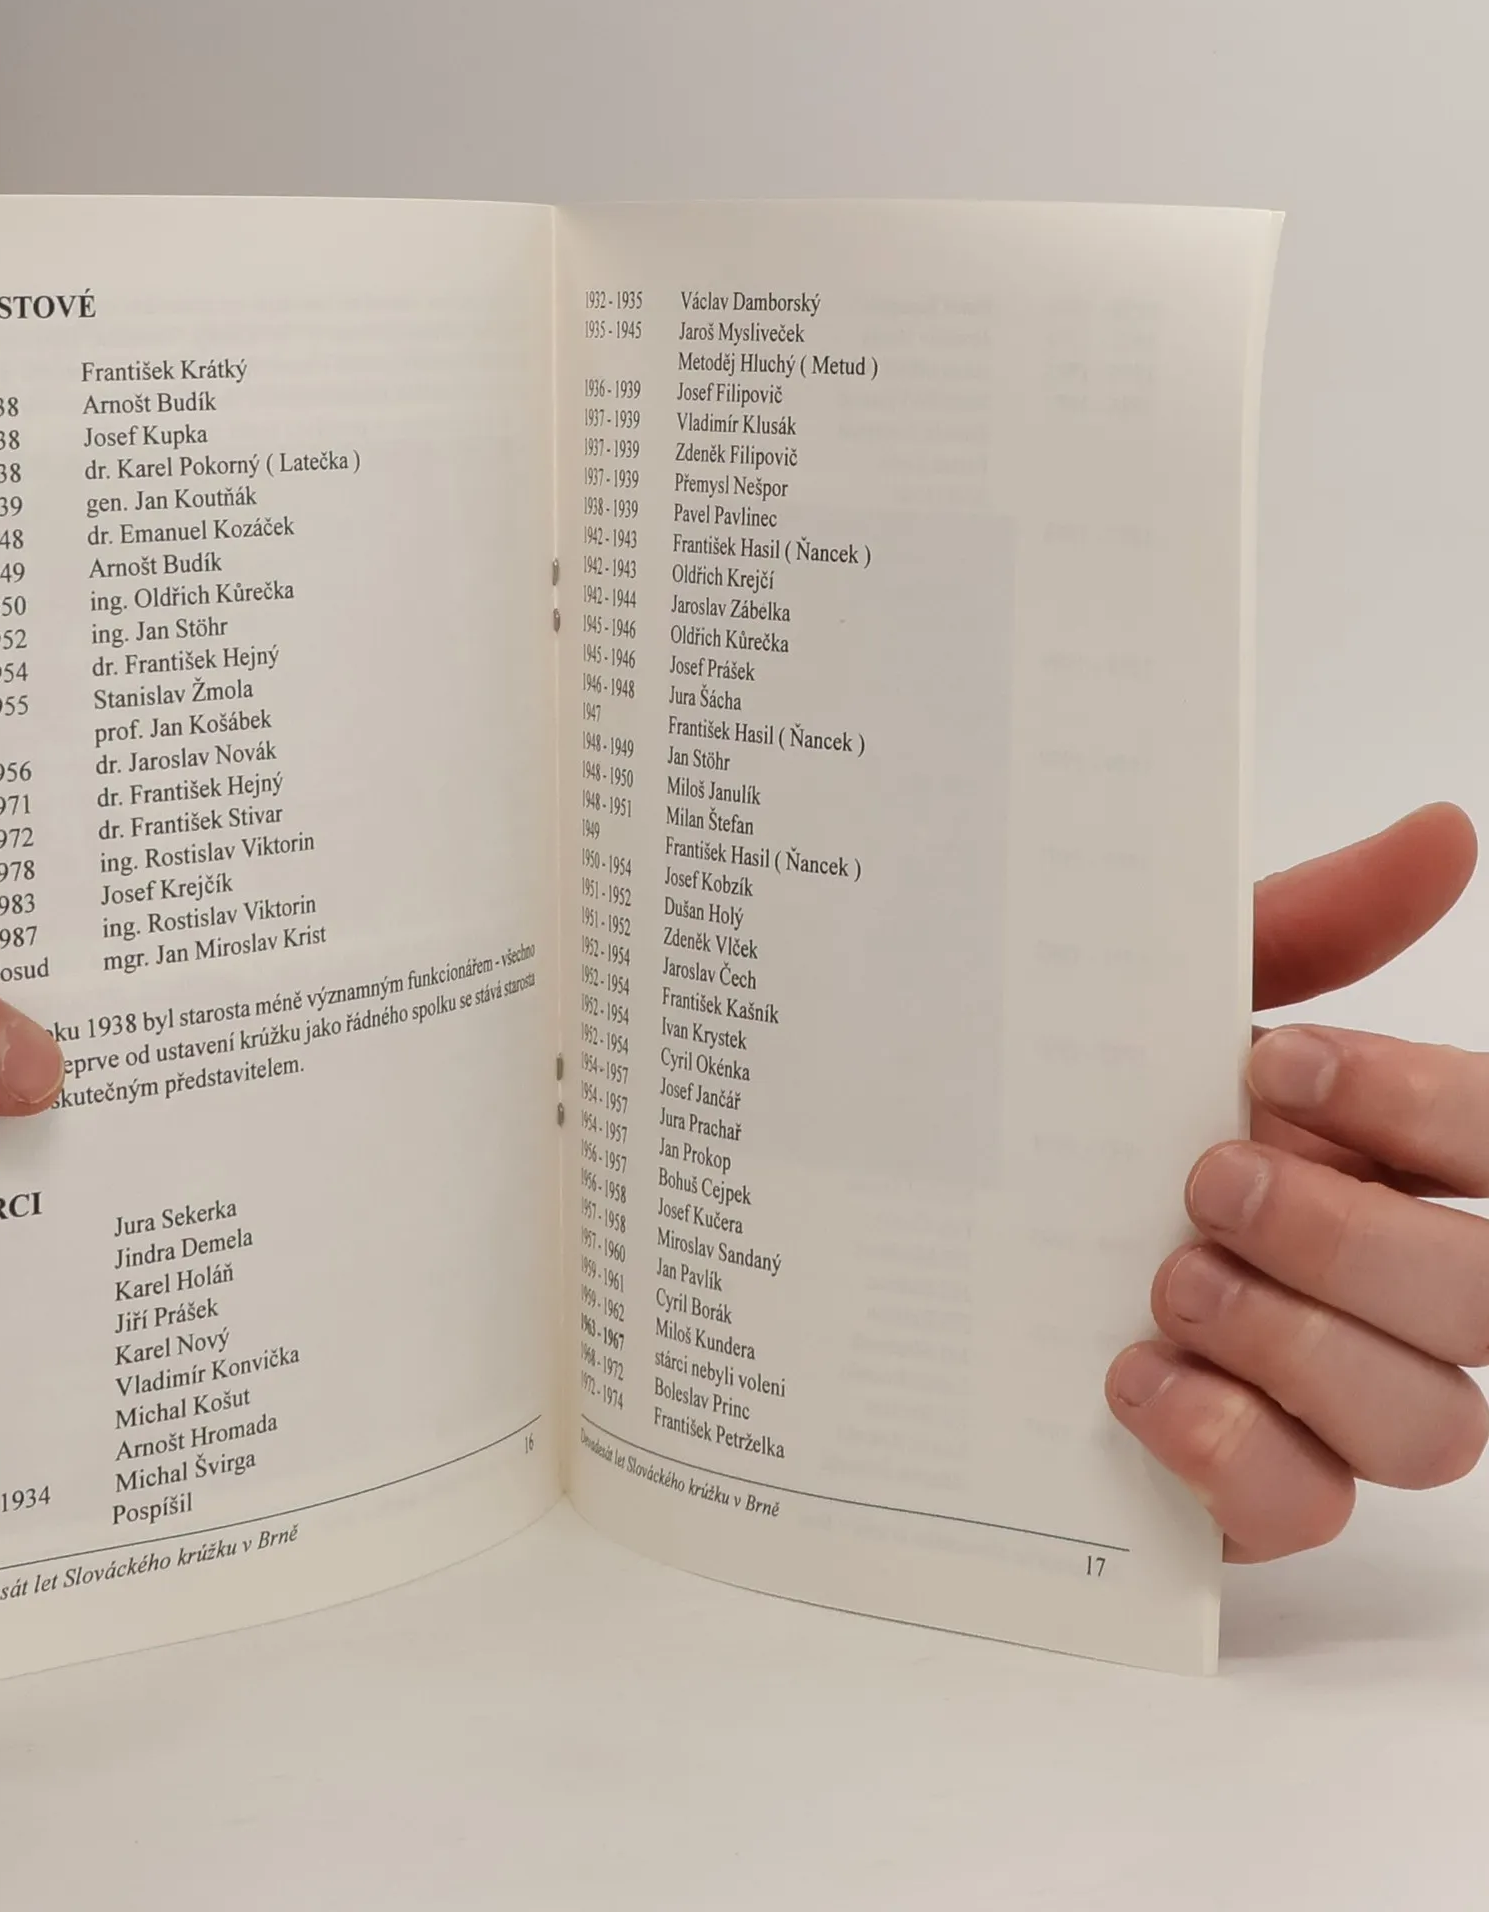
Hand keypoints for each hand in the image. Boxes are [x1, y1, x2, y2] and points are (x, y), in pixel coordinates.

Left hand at [1106, 803, 1488, 1558]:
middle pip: (1488, 1300)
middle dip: (1353, 1238)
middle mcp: (1381, 1286)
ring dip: (1297, 1345)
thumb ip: (1302, 930)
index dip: (1426, 1115)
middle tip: (1207, 1179)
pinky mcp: (1240, 1490)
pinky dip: (1229, 1450)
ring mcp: (1319, 1402)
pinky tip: (1129, 1378)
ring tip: (1164, 1280)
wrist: (910, 1216)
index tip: (1274, 1065)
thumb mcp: (1156, 1006)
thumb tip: (1442, 831)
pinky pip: (1307, 1509)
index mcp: (1381, 1157)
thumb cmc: (1067, 1107)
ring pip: (1428, 1426)